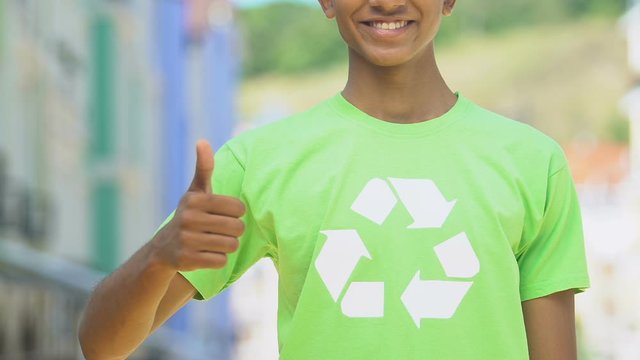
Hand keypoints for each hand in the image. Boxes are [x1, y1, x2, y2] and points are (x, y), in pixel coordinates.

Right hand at [152, 140, 245, 271]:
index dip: (236, 213)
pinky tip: (205, 254)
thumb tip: (202, 141)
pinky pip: (221, 261)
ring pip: (231, 245)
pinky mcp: (188, 260)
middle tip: (219, 231)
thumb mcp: (195, 192)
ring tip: (213, 242)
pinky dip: (218, 259)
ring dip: (227, 246)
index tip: (224, 214)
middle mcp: (189, 218)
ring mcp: (187, 240)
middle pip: (237, 228)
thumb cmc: (190, 215)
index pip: (238, 208)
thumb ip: (204, 168)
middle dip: (233, 231)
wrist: (163, 248)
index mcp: (195, 199)